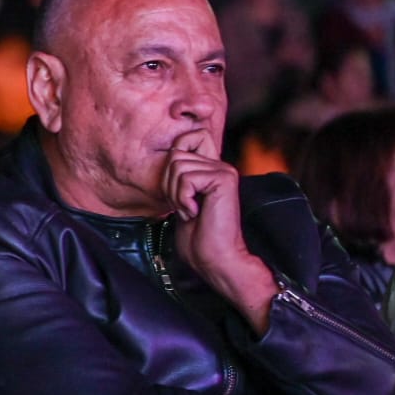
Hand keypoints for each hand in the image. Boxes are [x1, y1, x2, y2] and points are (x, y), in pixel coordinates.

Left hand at [163, 130, 276, 331]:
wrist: (215, 258)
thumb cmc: (197, 236)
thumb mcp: (181, 198)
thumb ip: (179, 175)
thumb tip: (170, 153)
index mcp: (210, 168)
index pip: (188, 136)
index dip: (174, 153)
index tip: (176, 187)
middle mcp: (220, 165)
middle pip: (175, 155)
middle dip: (169, 184)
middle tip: (185, 206)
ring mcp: (224, 170)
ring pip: (178, 166)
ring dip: (176, 194)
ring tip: (191, 210)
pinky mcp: (224, 179)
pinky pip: (186, 178)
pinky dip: (183, 199)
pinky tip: (196, 212)